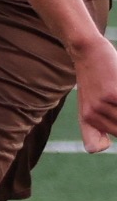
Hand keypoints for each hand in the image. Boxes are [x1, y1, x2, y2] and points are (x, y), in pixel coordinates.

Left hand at [71, 34, 116, 152]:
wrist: (87, 52)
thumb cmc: (93, 79)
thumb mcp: (88, 106)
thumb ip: (94, 129)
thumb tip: (102, 148)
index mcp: (87, 121)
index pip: (99, 145)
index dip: (109, 138)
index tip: (111, 130)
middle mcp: (92, 116)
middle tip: (112, 100)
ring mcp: (103, 105)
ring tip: (115, 96)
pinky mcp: (114, 93)